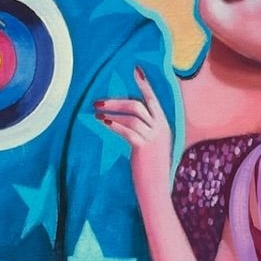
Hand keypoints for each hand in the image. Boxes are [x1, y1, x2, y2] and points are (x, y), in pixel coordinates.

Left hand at [94, 67, 173, 201]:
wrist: (157, 191)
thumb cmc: (151, 170)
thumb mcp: (151, 147)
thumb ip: (144, 131)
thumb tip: (124, 120)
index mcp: (164, 126)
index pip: (153, 100)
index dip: (144, 85)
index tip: (136, 70)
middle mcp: (161, 129)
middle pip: (138, 105)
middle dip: (117, 100)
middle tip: (98, 101)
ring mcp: (154, 138)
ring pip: (132, 116)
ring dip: (112, 112)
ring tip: (97, 112)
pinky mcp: (145, 148)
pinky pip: (128, 130)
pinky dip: (115, 124)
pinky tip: (103, 122)